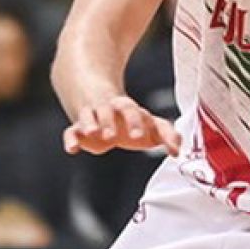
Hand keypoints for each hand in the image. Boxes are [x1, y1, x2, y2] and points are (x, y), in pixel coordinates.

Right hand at [63, 94, 179, 155]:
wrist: (98, 99)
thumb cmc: (129, 118)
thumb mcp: (149, 124)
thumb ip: (166, 135)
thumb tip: (178, 149)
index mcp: (128, 109)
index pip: (134, 111)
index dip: (136, 122)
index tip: (140, 135)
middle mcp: (109, 110)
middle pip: (110, 111)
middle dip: (111, 122)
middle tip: (113, 136)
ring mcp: (92, 117)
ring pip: (89, 116)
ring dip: (91, 124)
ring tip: (93, 133)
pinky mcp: (78, 128)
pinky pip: (72, 131)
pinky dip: (71, 139)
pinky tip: (72, 149)